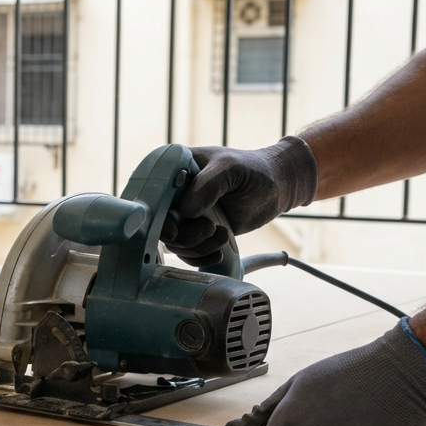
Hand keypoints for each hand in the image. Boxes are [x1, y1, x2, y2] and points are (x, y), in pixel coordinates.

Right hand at [162, 136, 318, 266]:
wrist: (275, 187)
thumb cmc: (253, 169)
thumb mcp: (230, 167)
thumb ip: (207, 184)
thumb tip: (185, 211)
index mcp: (174, 170)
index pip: (150, 196)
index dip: (156, 215)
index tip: (175, 227)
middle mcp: (174, 195)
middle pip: (159, 225)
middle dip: (183, 236)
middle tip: (209, 229)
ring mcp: (184, 216)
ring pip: (174, 243)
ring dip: (197, 247)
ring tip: (222, 235)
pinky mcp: (196, 233)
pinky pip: (187, 253)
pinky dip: (200, 257)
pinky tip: (218, 252)